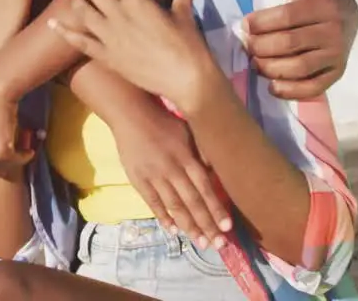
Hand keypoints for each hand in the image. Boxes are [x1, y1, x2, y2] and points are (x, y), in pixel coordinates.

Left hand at [48, 0, 209, 102]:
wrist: (186, 79)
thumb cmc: (189, 45)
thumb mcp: (185, 15)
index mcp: (138, 0)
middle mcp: (119, 14)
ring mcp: (110, 36)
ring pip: (82, 10)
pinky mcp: (106, 56)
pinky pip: (79, 42)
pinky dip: (64, 31)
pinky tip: (52, 23)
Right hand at [109, 103, 231, 247]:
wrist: (129, 113)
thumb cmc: (163, 121)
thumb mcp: (188, 130)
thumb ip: (202, 151)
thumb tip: (216, 171)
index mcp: (186, 156)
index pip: (205, 187)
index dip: (216, 208)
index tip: (227, 227)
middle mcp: (172, 169)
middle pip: (192, 201)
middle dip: (206, 224)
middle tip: (218, 244)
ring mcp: (154, 176)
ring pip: (174, 206)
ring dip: (188, 226)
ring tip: (200, 242)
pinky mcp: (138, 179)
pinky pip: (153, 202)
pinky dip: (163, 217)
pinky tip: (173, 230)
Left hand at [243, 0, 357, 98]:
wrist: (347, 11)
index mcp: (329, 5)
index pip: (287, 17)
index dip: (261, 22)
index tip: (245, 24)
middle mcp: (335, 33)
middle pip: (288, 44)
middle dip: (260, 46)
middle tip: (246, 44)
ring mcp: (337, 56)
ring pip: (297, 68)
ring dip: (269, 68)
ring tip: (254, 62)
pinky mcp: (336, 74)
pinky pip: (312, 88)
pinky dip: (289, 91)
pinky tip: (271, 85)